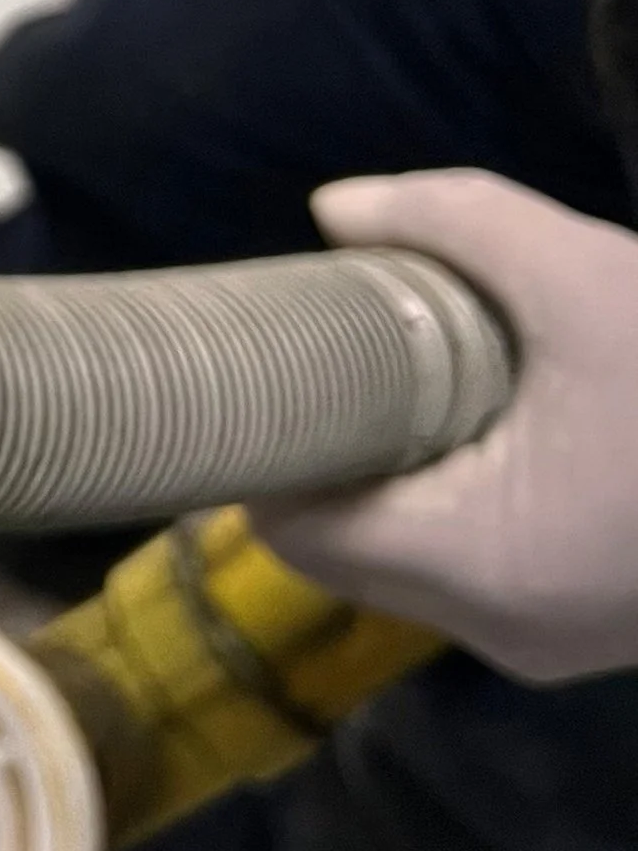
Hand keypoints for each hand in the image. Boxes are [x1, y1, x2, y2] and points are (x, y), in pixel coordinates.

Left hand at [253, 170, 637, 683]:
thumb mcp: (585, 274)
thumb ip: (451, 224)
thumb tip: (333, 208)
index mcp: (480, 565)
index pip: (292, 529)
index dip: (263, 444)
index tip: (257, 363)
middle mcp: (500, 632)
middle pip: (345, 548)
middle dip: (330, 451)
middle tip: (326, 352)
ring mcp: (551, 642)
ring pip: (412, 560)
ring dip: (398, 473)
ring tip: (409, 375)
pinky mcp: (593, 627)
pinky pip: (481, 566)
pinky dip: (461, 497)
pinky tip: (485, 417)